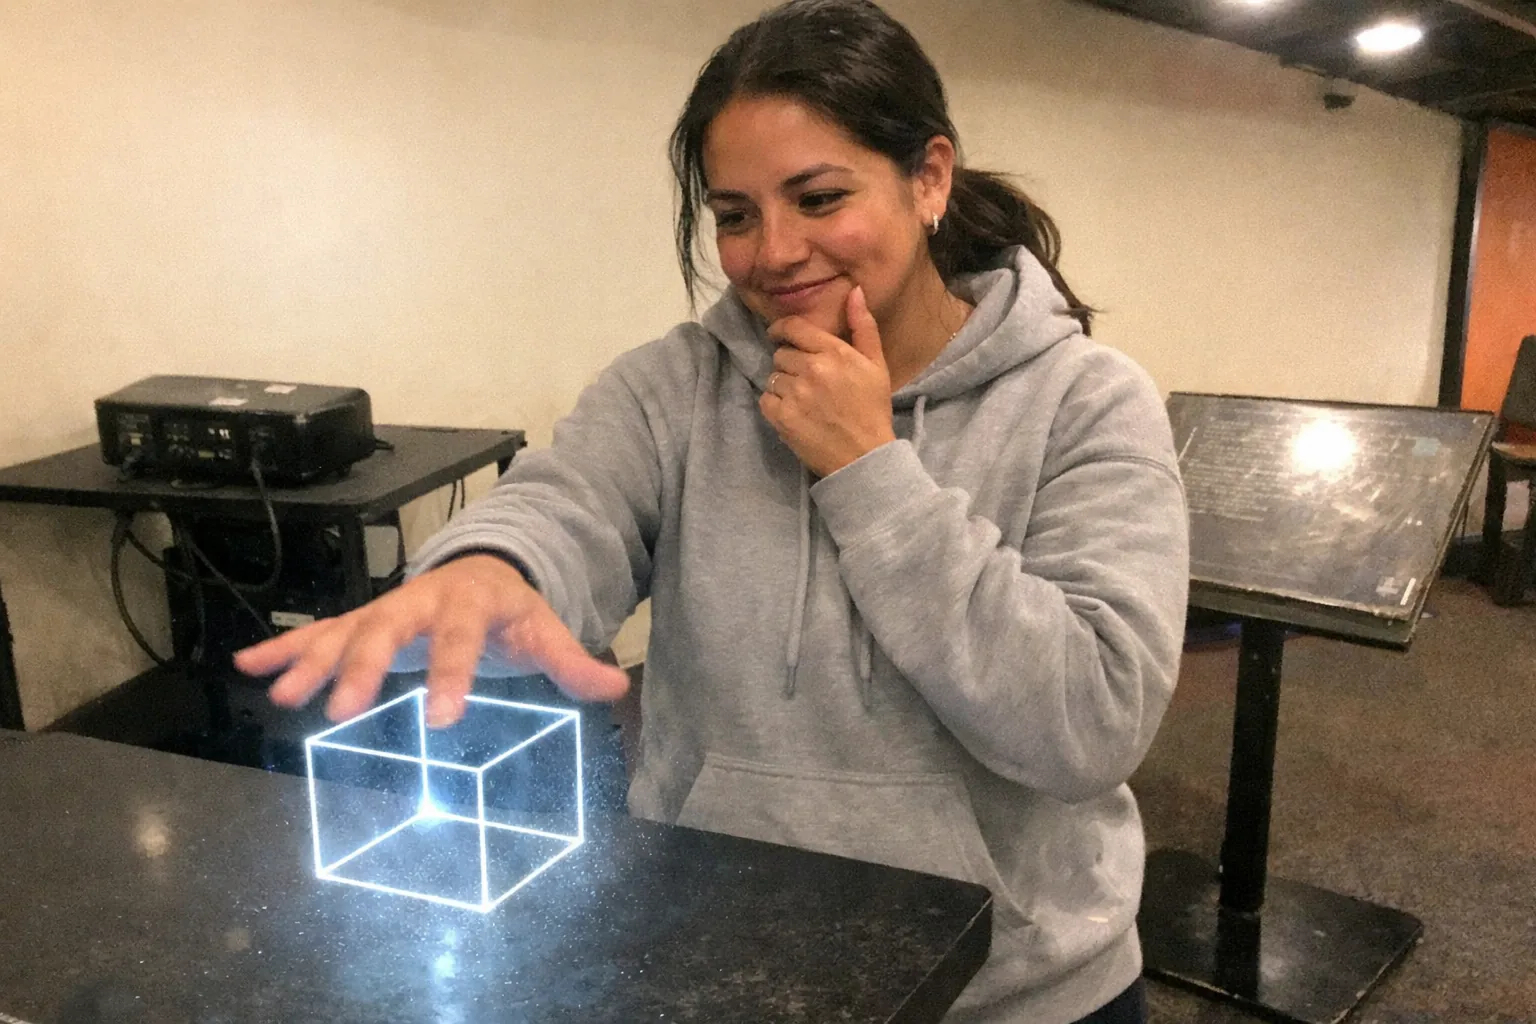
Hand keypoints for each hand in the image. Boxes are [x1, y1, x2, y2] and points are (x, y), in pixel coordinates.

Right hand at [232, 554, 629, 727]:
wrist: (482, 568)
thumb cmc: (511, 609)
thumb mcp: (544, 628)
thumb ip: (572, 661)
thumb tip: (615, 689)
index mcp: (471, 602)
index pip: (461, 638)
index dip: (451, 674)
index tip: (440, 717)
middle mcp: (420, 599)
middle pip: (387, 628)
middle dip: (361, 668)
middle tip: (339, 711)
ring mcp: (386, 608)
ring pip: (344, 630)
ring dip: (311, 662)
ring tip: (280, 696)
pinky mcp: (362, 619)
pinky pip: (318, 633)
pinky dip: (283, 649)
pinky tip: (248, 668)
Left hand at [760, 286, 895, 477]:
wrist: (864, 456)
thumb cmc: (872, 409)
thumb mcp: (876, 365)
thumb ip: (863, 326)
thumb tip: (854, 291)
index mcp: (834, 353)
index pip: (794, 328)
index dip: (782, 329)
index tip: (778, 335)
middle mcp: (812, 369)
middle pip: (781, 353)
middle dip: (789, 363)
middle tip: (804, 379)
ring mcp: (795, 394)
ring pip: (773, 376)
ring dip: (783, 385)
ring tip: (802, 398)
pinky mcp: (782, 417)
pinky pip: (765, 399)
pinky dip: (775, 405)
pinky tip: (793, 412)